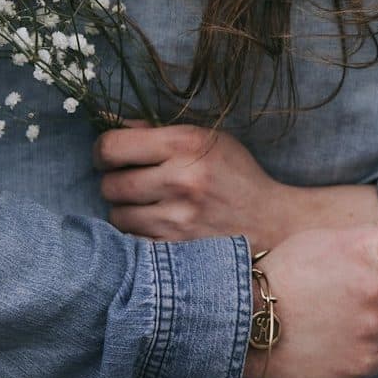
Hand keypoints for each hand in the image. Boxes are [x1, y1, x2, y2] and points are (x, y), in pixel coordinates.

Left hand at [93, 123, 377, 249]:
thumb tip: (114, 126)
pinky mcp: (177, 251)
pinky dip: (138, 237)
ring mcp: (177, 220)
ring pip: (117, 216)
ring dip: (126, 212)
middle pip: (109, 184)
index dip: (103, 152)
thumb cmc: (237, 178)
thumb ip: (160, 133)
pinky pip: (132, 243)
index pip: (111, 146)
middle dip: (116, 183)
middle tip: (132, 185)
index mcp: (185, 144)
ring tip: (149, 209)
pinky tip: (157, 229)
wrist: (273, 225)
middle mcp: (180, 180)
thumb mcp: (209, 141)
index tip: (110, 158)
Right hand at [244, 222, 377, 377]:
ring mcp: (371, 328)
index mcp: (364, 249)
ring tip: (356, 316)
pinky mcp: (364, 363)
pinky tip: (347, 338)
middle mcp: (374, 288)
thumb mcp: (324, 240)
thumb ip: (370, 240)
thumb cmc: (283, 274)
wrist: (244, 323)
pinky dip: (376, 347)